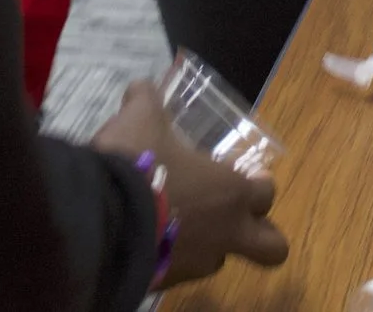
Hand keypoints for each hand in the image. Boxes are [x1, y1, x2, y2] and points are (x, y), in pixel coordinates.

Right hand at [92, 80, 287, 286]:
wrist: (99, 218)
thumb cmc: (137, 163)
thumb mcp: (140, 118)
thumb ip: (146, 101)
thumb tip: (141, 88)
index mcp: (229, 192)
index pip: (267, 195)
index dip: (260, 186)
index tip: (251, 178)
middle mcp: (223, 234)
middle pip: (272, 248)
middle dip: (263, 237)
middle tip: (239, 221)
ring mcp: (195, 264)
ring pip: (218, 260)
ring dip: (206, 244)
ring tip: (177, 224)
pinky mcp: (165, 283)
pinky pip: (176, 272)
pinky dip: (167, 257)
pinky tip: (145, 238)